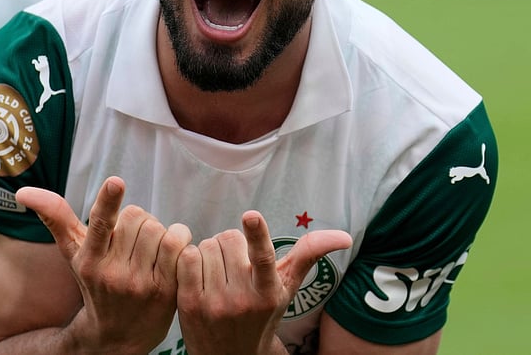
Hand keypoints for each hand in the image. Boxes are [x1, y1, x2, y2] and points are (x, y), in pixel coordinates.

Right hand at [17, 176, 191, 353]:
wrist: (116, 337)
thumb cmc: (94, 285)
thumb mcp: (73, 255)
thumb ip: (55, 218)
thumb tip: (23, 191)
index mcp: (88, 260)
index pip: (99, 224)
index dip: (108, 201)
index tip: (116, 182)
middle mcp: (113, 273)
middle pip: (137, 217)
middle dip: (138, 220)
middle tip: (133, 240)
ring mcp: (140, 284)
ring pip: (159, 229)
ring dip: (159, 231)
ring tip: (149, 249)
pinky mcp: (166, 291)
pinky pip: (179, 245)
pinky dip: (179, 238)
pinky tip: (171, 251)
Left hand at [176, 210, 351, 354]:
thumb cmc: (263, 314)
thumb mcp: (287, 288)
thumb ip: (309, 255)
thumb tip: (345, 235)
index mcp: (269, 292)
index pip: (263, 258)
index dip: (257, 234)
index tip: (251, 215)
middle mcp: (242, 299)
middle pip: (228, 238)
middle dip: (230, 244)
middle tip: (234, 265)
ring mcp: (213, 303)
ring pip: (205, 246)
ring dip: (210, 252)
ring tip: (218, 273)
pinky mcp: (189, 304)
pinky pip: (185, 258)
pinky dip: (190, 258)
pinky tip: (199, 273)